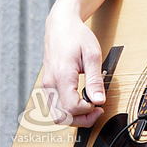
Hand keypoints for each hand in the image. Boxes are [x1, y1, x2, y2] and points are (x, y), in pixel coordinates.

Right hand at [40, 10, 105, 127]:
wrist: (60, 27)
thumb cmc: (77, 37)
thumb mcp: (92, 55)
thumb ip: (95, 79)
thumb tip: (99, 100)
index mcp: (61, 77)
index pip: (71, 108)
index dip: (88, 110)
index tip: (99, 103)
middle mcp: (49, 85)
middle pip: (61, 117)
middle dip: (81, 120)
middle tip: (98, 111)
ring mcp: (46, 86)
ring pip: (56, 115)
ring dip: (75, 117)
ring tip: (91, 106)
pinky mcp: (47, 86)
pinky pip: (55, 106)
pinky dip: (68, 110)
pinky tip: (81, 100)